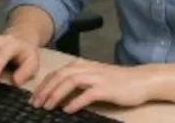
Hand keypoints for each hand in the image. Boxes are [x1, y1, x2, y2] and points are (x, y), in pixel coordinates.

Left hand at [29, 59, 150, 113]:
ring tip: (47, 107)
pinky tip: (68, 110)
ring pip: (70, 82)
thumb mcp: (94, 77)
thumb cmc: (117, 81)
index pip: (57, 73)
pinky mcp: (106, 88)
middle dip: (45, 90)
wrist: (140, 80)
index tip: (34, 97)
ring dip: (56, 94)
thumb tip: (59, 93)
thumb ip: (78, 81)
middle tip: (35, 104)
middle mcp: (87, 68)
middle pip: (60, 76)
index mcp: (82, 65)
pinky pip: (87, 94)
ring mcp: (97, 77)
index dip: (43, 85)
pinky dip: (75, 102)